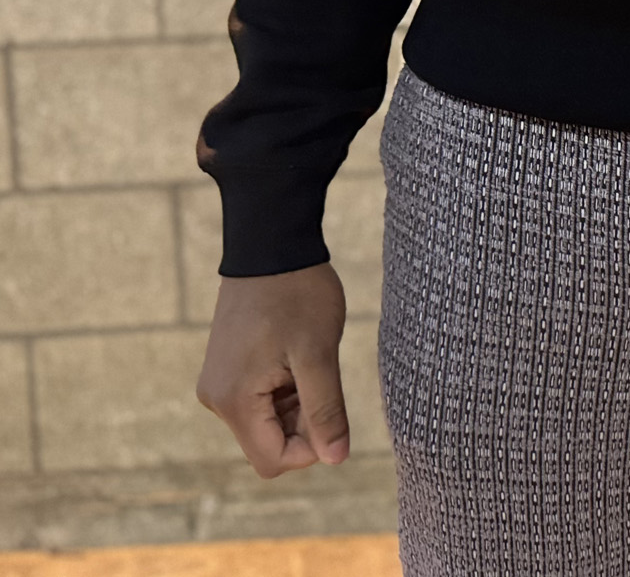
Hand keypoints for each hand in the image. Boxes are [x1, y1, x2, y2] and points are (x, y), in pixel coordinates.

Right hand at [196, 262, 350, 477]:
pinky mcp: (228, 367)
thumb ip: (326, 410)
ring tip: (309, 358)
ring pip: (267, 420)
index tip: (332, 409)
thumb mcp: (319, 353)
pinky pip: (260, 398)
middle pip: (269, 442)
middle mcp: (217, 399)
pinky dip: (286, 387)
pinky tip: (297, 353)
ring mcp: (220, 382)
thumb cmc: (297, 295)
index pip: (272, 460)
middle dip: (305, 422)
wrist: (270, 243)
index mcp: (234, 401)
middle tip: (323, 375)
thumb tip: (336, 459)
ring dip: (297, 402)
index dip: (311, 447)